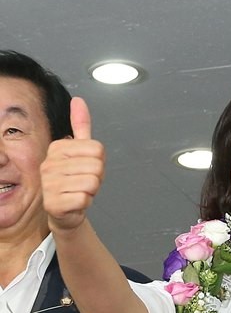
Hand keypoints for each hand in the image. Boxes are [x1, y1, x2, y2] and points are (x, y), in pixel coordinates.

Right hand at [42, 96, 104, 230]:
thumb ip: (81, 126)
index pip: (97, 149)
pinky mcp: (54, 204)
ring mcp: (49, 184)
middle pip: (97, 166)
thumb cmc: (74, 181)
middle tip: (84, 182)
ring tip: (80, 191)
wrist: (65, 211)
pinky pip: (84, 199)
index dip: (99, 162)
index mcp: (57, 148)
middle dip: (97, 178)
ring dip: (92, 191)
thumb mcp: (79, 152)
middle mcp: (49, 164)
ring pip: (92, 183)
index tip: (87, 168)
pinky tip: (76, 202)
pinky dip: (86, 203)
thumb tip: (78, 101)